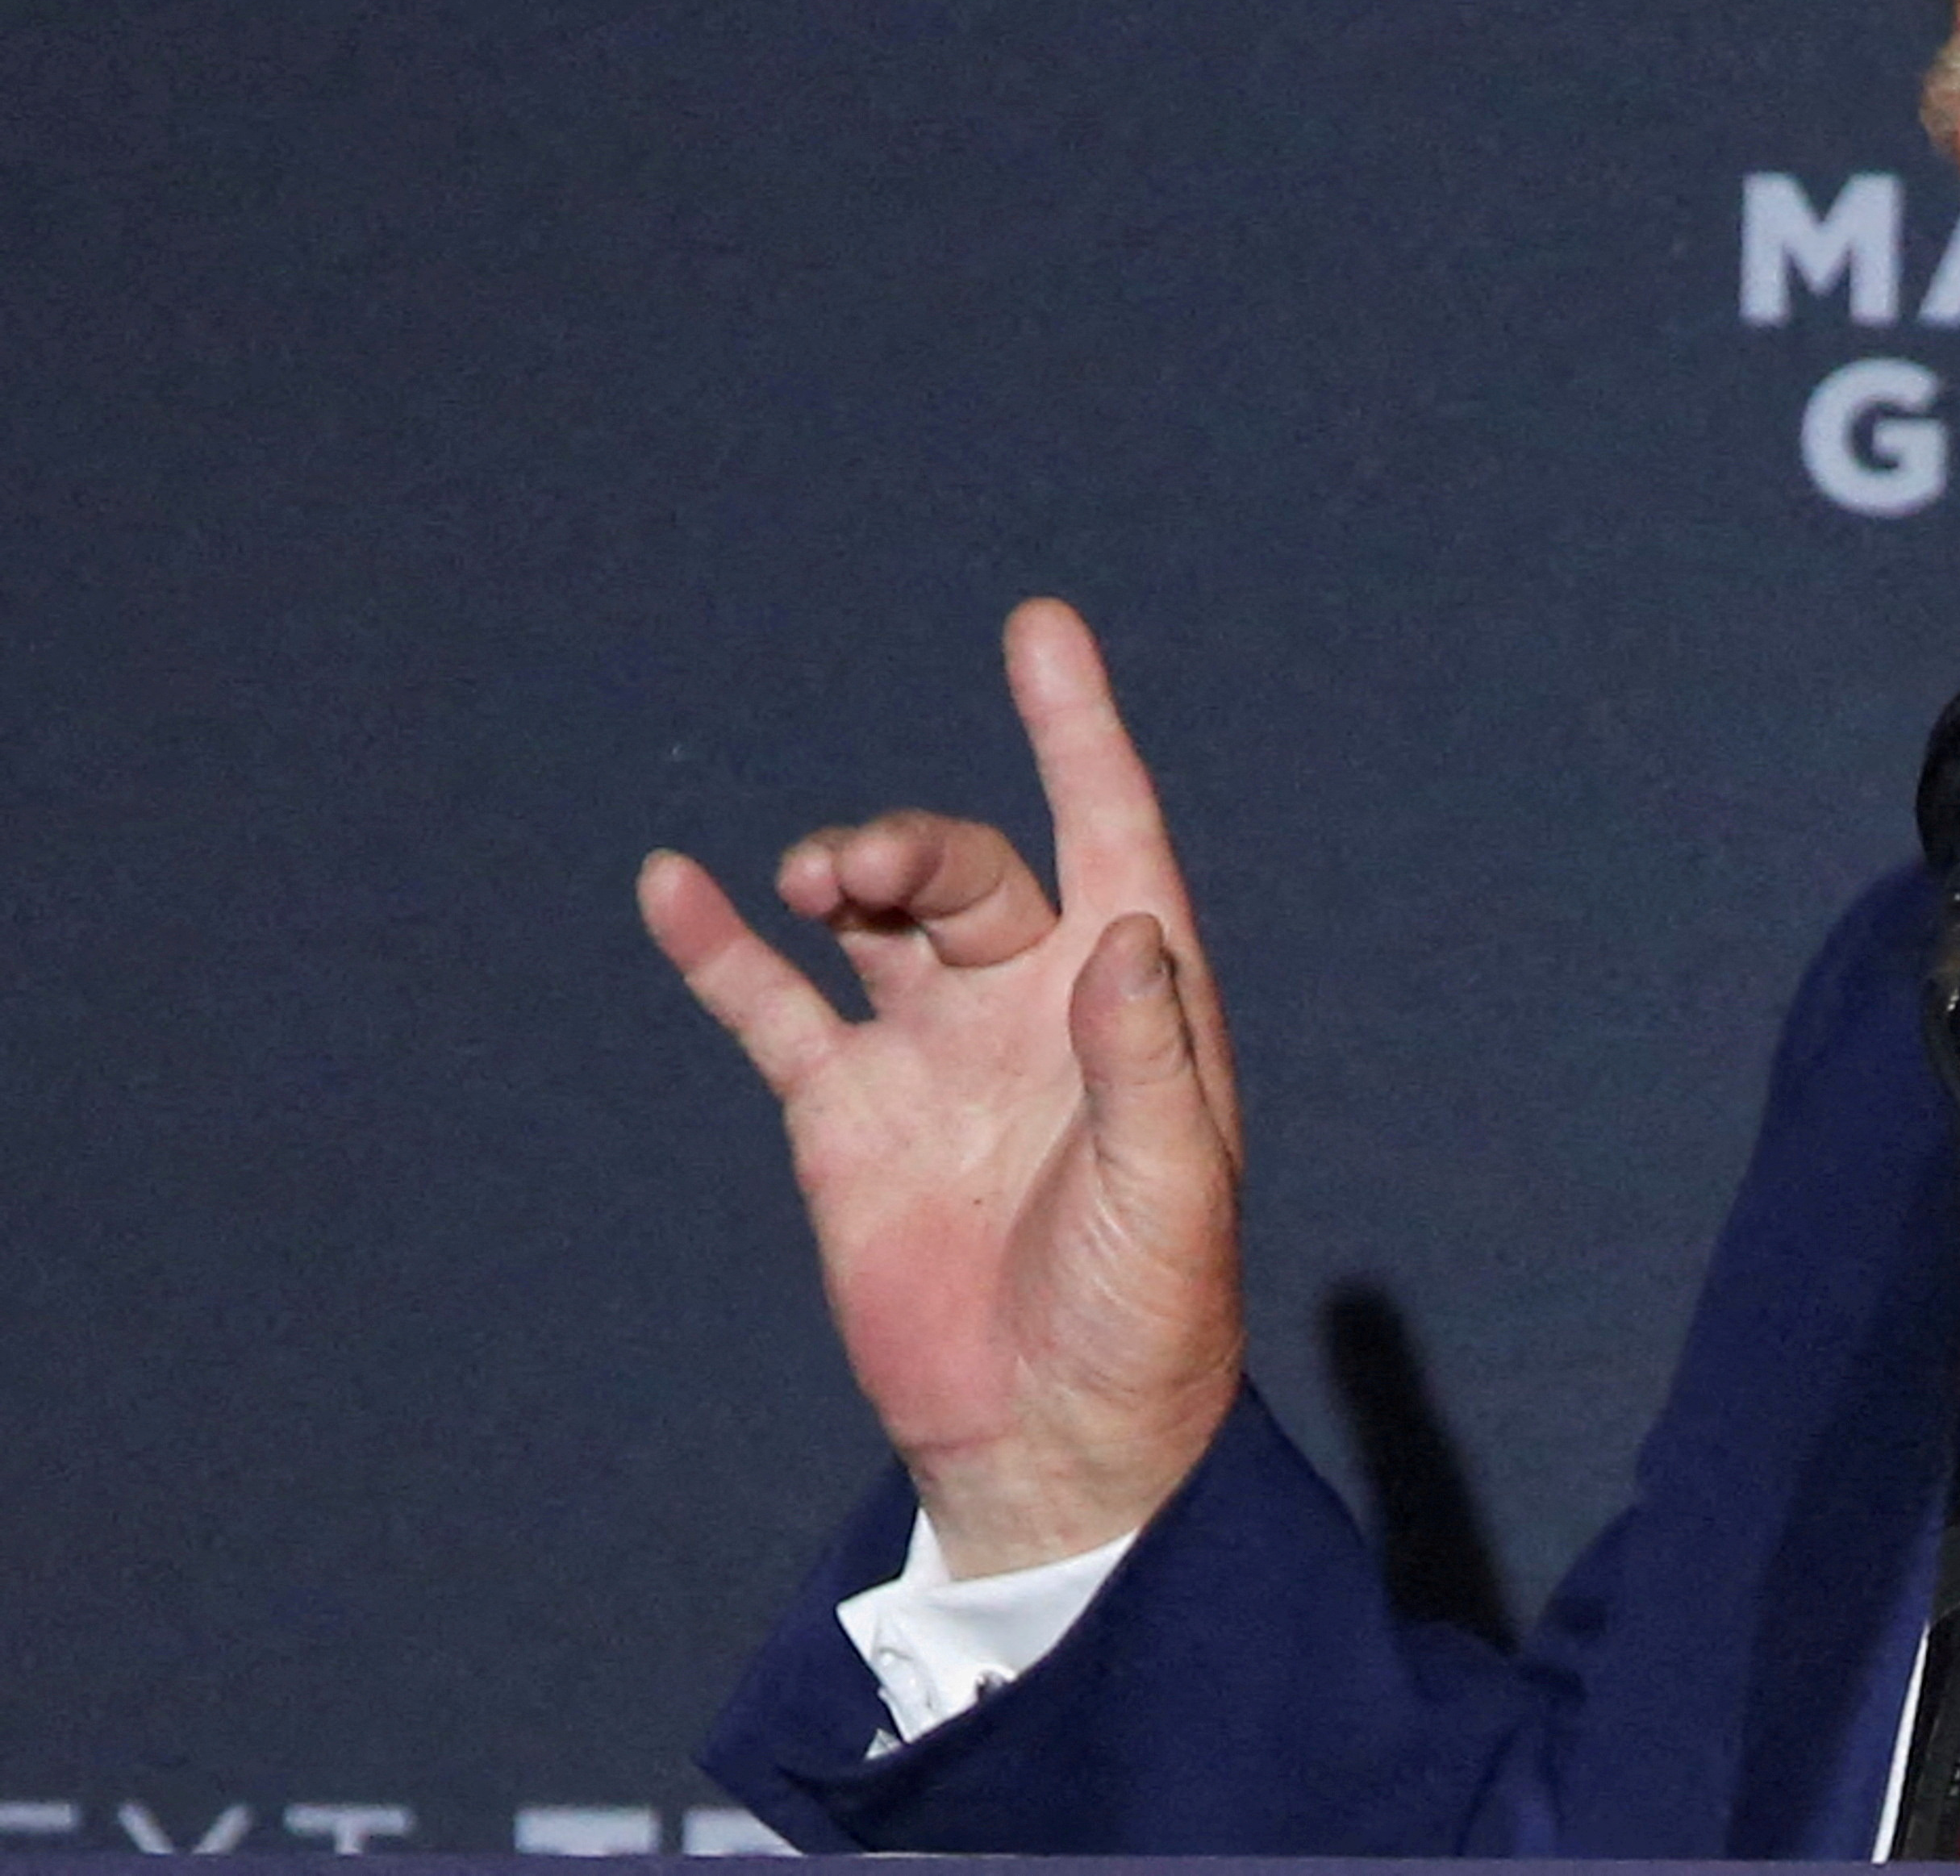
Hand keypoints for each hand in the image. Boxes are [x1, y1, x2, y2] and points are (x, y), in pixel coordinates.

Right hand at [640, 599, 1245, 1574]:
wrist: (1052, 1440)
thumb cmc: (1148, 1318)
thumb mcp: (1172, 1189)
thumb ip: (1147, 1063)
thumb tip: (1122, 932)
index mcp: (1133, 1003)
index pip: (1112, 830)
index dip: (1080, 731)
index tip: (1041, 630)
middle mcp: (1033, 1006)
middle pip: (971, 872)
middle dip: (914, 846)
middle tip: (853, 870)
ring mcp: (934, 1057)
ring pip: (878, 920)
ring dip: (843, 874)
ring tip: (809, 878)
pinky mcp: (847, 1121)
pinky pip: (775, 1009)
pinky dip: (722, 951)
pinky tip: (675, 887)